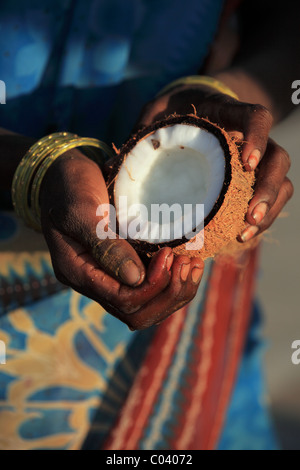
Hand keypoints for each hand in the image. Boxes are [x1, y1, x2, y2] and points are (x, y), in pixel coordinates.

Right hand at [40, 149, 203, 329]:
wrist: (64, 177)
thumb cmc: (69, 188)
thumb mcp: (81, 210)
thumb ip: (104, 245)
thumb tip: (136, 279)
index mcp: (78, 272)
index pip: (122, 299)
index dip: (152, 285)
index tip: (169, 255)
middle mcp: (94, 282)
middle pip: (136, 313)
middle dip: (168, 293)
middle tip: (185, 263)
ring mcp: (109, 276)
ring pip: (146, 307)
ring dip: (175, 290)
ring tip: (192, 264)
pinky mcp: (123, 266)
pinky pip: (149, 288)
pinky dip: (172, 280)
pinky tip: (188, 261)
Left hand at [134, 85, 293, 242]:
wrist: (191, 112)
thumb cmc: (172, 115)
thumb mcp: (155, 116)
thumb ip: (141, 135)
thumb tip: (111, 170)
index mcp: (228, 115)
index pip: (257, 117)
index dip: (258, 138)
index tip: (247, 164)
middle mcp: (250, 137)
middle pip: (278, 158)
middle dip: (269, 188)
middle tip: (250, 215)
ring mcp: (256, 160)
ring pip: (281, 182)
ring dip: (269, 209)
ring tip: (246, 232)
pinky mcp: (251, 181)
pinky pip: (269, 199)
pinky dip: (259, 218)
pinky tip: (241, 236)